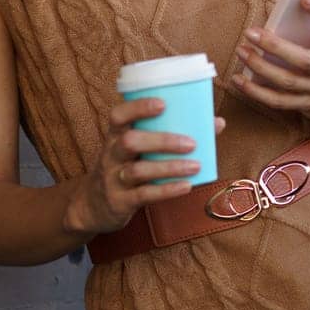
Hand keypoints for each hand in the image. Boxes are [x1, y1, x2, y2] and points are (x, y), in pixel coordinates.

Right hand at [67, 97, 226, 236]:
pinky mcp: (120, 202)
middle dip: (162, 140)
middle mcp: (111, 155)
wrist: (93, 206)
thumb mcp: (137, 150)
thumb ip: (168, 134)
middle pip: (130, 142)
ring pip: (137, 171)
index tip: (162, 103)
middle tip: (191, 143)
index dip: (138, 107)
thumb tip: (216, 122)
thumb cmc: (125, 168)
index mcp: (115, 136)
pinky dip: (166, 190)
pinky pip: (143, 195)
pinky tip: (186, 186)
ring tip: (196, 165)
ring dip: (169, 167)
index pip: (118, 116)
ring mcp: (113, 179)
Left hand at [231, 0, 309, 125]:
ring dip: (259, 67)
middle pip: (302, 60)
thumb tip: (294, 2)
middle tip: (250, 33)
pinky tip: (239, 80)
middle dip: (274, 46)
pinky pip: (278, 101)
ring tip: (241, 52)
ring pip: (286, 81)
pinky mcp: (307, 106)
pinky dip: (256, 92)